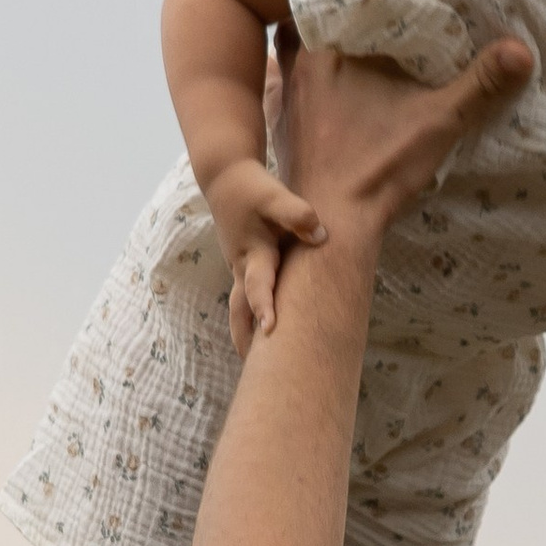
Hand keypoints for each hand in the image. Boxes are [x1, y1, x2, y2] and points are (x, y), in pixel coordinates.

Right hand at [205, 157, 328, 352]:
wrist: (225, 176)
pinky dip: (251, 316)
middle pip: (240, 310)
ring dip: (246, 332)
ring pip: (240, 307)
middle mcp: (243, 266)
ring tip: (257, 362)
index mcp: (253, 253)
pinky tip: (266, 333)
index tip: (271, 330)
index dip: (265, 307)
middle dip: (246, 338)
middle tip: (254, 369)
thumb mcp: (275, 194)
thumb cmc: (252, 186)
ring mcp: (241, 267)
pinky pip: (246, 297)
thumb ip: (298, 215)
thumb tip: (321, 236)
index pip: (259, 286)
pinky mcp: (245, 264)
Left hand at [272, 35, 535, 263]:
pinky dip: (318, 78)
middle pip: (315, 18)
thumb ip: (480, 84)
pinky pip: (299, 84)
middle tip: (379, 3)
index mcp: (325, 50)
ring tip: (362, 39)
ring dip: (328, 44)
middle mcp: (296, 66)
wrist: (333, 227)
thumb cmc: (376, 167)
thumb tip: (522, 50)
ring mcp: (286, 96)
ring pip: (303, 50)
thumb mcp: (438, 120)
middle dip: (344, 11)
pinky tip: (343, 86)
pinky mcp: (287, 124)